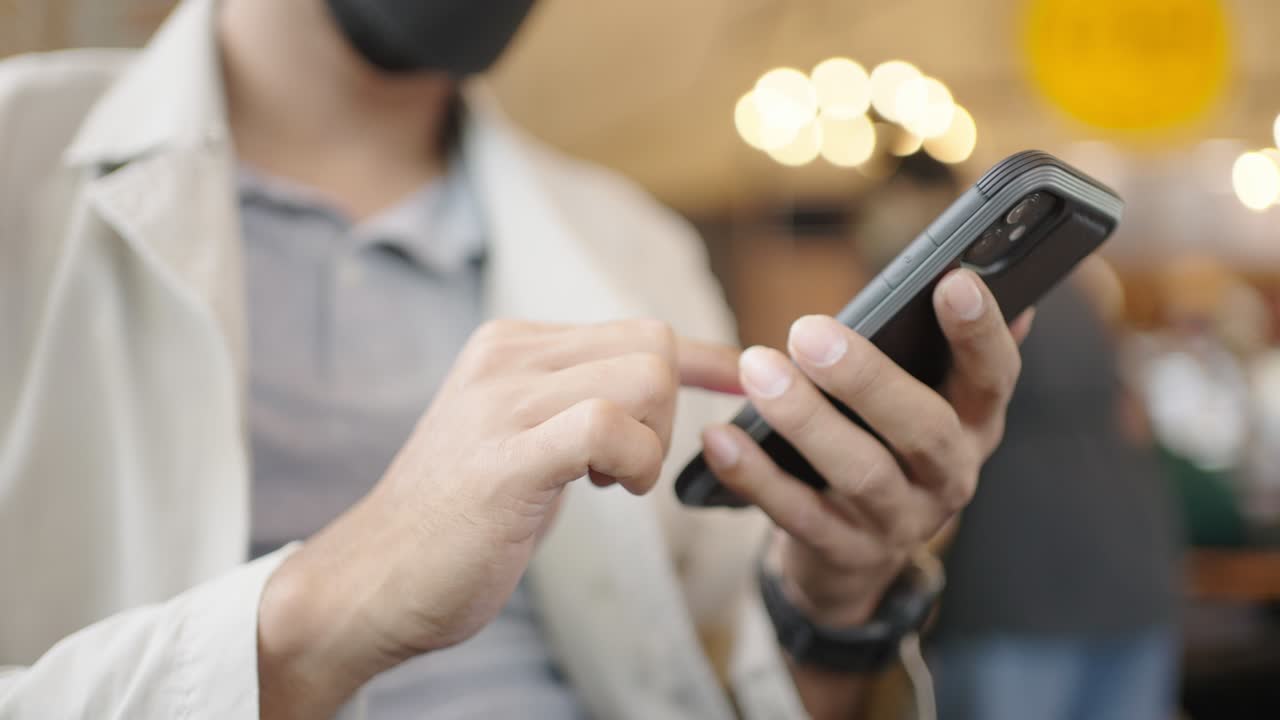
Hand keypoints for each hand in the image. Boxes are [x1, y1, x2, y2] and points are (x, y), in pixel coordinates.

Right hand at [256, 319, 739, 718]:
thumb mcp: (521, 436)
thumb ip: (576, 400)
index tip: (742, 383)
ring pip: (644, 378)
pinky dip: (634, 460)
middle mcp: (506, 357)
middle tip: (627, 466)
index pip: (636, 329)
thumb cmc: (460, 519)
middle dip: (669, 413)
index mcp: (511, 346)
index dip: (701, 360)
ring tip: (611, 482)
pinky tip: (606, 489)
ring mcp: (502, 401)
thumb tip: (658, 383)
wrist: (374, 579)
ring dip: (653, 443)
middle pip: (652, 347)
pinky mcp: (508, 457)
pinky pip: (610, 426)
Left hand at [701, 269, 1032, 626]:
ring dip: (805, 419)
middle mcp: (949, 477)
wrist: (852, 560)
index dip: (980, 332)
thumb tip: (973, 273)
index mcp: (974, 426)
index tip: (953, 282)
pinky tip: (720, 437)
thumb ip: (940, 347)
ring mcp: (900, 523)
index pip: (995, 377)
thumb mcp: (922, 402)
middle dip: (867, 378)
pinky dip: (754, 475)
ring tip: (758, 370)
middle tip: (807, 331)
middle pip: (925, 428)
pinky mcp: (845, 555)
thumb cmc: (884, 449)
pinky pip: (797, 514)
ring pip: (861, 473)